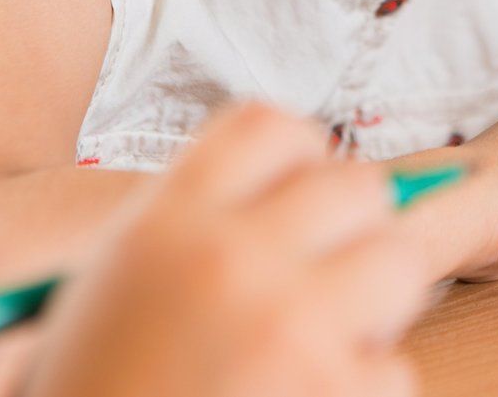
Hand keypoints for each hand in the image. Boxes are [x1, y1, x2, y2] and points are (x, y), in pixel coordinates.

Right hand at [20, 104, 433, 396]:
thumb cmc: (97, 393)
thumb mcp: (114, 293)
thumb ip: (202, 232)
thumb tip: (323, 199)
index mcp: (166, 223)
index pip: (271, 127)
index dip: (300, 159)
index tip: (302, 197)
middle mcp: (229, 258)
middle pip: (357, 185)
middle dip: (354, 233)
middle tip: (327, 281)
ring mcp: (289, 325)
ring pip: (400, 263)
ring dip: (376, 306)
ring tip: (322, 348)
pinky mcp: (331, 389)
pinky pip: (394, 368)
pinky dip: (362, 391)